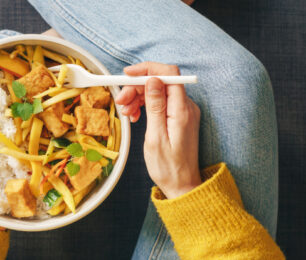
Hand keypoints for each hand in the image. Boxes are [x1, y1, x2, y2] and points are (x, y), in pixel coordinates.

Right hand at [116, 62, 201, 198]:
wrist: (181, 185)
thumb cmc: (168, 167)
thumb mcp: (156, 137)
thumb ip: (155, 106)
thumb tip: (153, 80)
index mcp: (181, 110)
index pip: (169, 74)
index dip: (147, 69)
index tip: (128, 75)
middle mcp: (185, 107)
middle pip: (160, 82)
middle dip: (137, 87)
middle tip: (120, 101)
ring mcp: (182, 112)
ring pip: (157, 92)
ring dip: (138, 97)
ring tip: (125, 112)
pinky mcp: (177, 118)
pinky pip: (160, 103)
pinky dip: (145, 105)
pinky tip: (134, 116)